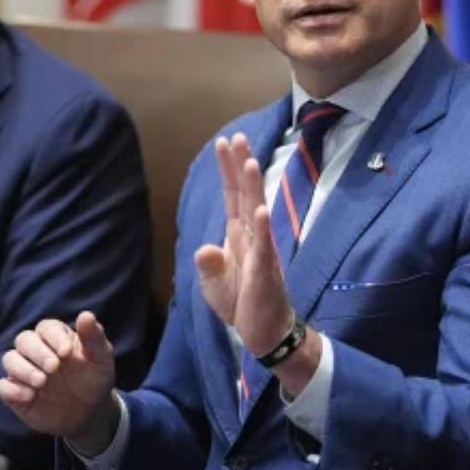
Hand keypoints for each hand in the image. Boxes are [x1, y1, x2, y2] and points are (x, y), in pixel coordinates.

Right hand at [0, 311, 119, 455]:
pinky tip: (30, 396)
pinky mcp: (15, 393)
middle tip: (54, 367)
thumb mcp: (100, 359)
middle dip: (38, 352)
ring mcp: (23, 371)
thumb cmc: (94, 378)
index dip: (54, 337)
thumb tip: (86, 315)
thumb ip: (93, 338)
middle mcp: (36, 350)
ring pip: (9, 360)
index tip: (67, 352)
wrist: (88, 412)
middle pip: (24, 340)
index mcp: (55, 337)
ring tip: (41, 382)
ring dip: (22, 369)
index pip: (46, 327)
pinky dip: (12, 390)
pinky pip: (3, 387)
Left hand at [194, 133, 294, 355]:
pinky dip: (264, 227)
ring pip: (257, 213)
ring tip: (250, 162)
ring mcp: (261, 251)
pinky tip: (262, 209)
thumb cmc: (240, 303)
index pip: (232, 196)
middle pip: (245, 195)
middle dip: (241, 166)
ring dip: (254, 188)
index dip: (228, 170)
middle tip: (238, 137)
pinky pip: (265, 246)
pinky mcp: (266, 271)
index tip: (224, 143)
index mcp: (238, 234)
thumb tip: (204, 250)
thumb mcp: (214, 284)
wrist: (264, 332)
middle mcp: (252, 236)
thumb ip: (209, 263)